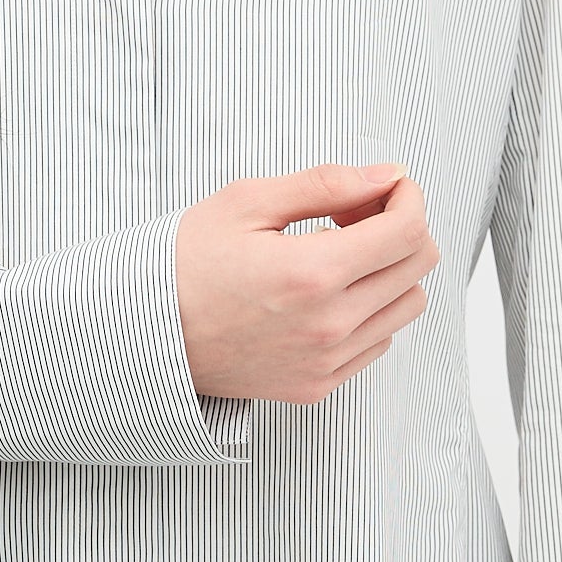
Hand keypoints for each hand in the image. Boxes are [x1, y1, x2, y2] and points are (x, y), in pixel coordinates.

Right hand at [173, 164, 440, 403]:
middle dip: (401, 227)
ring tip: (341, 255)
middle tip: (356, 214)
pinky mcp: (318, 384)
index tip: (387, 187)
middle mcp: (328, 325)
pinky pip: (379, 342)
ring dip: (390, 270)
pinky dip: (370, 309)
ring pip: (407, 306)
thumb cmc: (184, 264)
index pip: (408, 231)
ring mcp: (326, 361)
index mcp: (311, 273)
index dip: (407, 197)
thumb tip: (385, 176)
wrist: (143, 333)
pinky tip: (329, 292)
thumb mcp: (246, 203)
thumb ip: (325, 185)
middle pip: (418, 266)